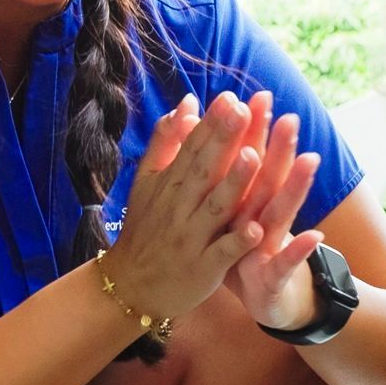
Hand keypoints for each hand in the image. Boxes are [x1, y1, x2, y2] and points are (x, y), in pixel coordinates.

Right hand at [98, 92, 267, 319]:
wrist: (129, 286)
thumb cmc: (145, 229)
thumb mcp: (147, 182)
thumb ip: (166, 142)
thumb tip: (187, 104)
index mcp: (169, 184)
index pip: (191, 148)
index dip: (210, 123)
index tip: (229, 97)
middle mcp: (180, 207)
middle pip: (204, 170)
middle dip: (224, 141)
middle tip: (244, 111)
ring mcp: (191, 238)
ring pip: (215, 207)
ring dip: (234, 183)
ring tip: (254, 157)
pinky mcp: (203, 269)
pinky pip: (221, 253)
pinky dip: (237, 242)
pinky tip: (256, 229)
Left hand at [223, 100, 324, 329]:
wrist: (267, 300)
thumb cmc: (243, 252)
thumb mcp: (231, 214)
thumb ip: (226, 178)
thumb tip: (214, 139)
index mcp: (245, 201)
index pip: (248, 159)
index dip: (252, 130)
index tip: (256, 95)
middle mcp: (263, 216)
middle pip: (270, 178)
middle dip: (279, 147)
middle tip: (289, 115)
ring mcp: (273, 245)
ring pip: (284, 213)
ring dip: (297, 187)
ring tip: (311, 159)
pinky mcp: (277, 275)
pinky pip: (288, 263)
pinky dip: (301, 250)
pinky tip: (316, 236)